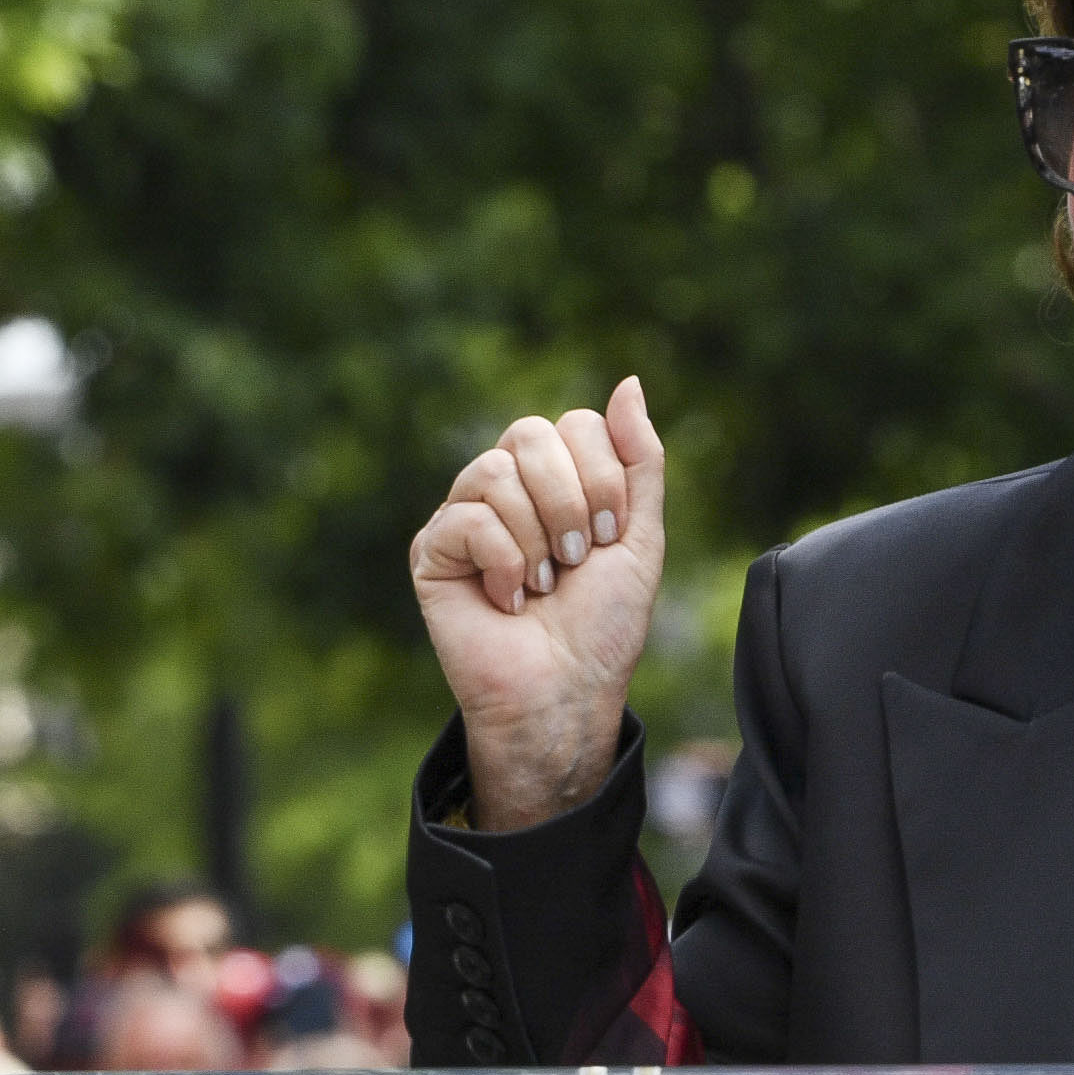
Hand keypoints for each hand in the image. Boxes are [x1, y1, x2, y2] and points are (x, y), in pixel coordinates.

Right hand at [412, 377, 666, 835]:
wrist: (567, 693)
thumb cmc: (601, 627)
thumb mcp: (640, 535)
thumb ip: (640, 459)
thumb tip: (630, 382)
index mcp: (554, 479)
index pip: (575, 424)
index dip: (604, 476)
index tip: (611, 537)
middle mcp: (505, 488)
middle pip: (530, 432)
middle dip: (571, 499)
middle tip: (579, 557)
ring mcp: (464, 516)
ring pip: (495, 471)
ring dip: (538, 536)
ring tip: (544, 584)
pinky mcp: (432, 552)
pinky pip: (467, 518)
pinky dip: (504, 561)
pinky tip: (509, 599)